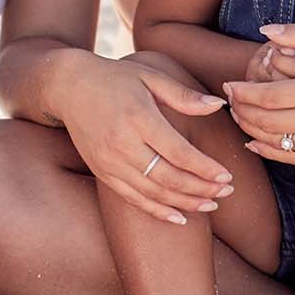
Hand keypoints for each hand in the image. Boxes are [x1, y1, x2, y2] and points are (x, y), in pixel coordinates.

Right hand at [55, 54, 233, 225]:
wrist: (67, 87)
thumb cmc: (114, 78)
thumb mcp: (149, 76)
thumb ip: (183, 95)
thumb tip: (218, 104)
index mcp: (139, 118)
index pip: (179, 153)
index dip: (205, 169)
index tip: (226, 175)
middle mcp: (122, 144)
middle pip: (169, 177)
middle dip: (201, 189)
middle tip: (226, 191)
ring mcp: (110, 162)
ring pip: (153, 193)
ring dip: (185, 203)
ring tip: (210, 205)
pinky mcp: (102, 172)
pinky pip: (133, 198)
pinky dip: (157, 211)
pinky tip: (179, 218)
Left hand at [222, 24, 294, 162]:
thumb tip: (265, 30)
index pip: (270, 97)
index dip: (243, 93)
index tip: (229, 85)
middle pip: (267, 123)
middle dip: (241, 112)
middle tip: (229, 100)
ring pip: (278, 144)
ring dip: (251, 131)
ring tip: (239, 116)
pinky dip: (270, 153)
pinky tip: (255, 142)